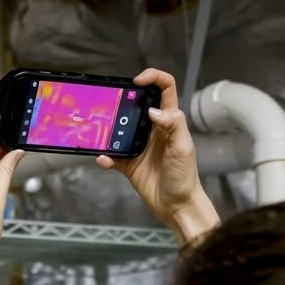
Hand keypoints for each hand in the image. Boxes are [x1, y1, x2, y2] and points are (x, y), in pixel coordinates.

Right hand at [97, 69, 216, 243]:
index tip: (136, 82)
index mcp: (170, 121)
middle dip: (123, 100)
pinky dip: (105, 157)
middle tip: (110, 103)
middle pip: (137, 105)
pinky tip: (103, 159)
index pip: (165, 89)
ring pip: (120, 129)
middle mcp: (153, 130)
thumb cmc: (185, 176)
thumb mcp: (183, 148)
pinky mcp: (129, 164)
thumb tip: (152, 111)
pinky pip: (112, 156)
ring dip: (109, 129)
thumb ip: (173, 125)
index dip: (153, 78)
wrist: (177, 206)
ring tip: (99, 129)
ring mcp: (139, 146)